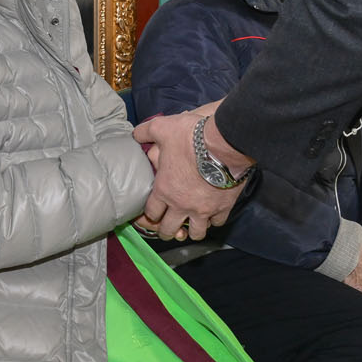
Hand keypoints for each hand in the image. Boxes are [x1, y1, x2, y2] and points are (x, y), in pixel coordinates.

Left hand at [133, 105, 248, 241]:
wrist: (224, 144)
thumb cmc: (191, 137)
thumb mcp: (162, 128)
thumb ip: (146, 132)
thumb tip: (136, 135)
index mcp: (164, 190)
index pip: (151, 212)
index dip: (151, 214)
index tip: (153, 213)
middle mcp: (181, 204)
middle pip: (169, 229)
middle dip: (166, 231)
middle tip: (168, 229)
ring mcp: (203, 209)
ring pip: (195, 233)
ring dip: (192, 231)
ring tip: (191, 227)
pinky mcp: (223, 208)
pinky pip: (217, 223)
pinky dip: (214, 221)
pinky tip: (212, 216)